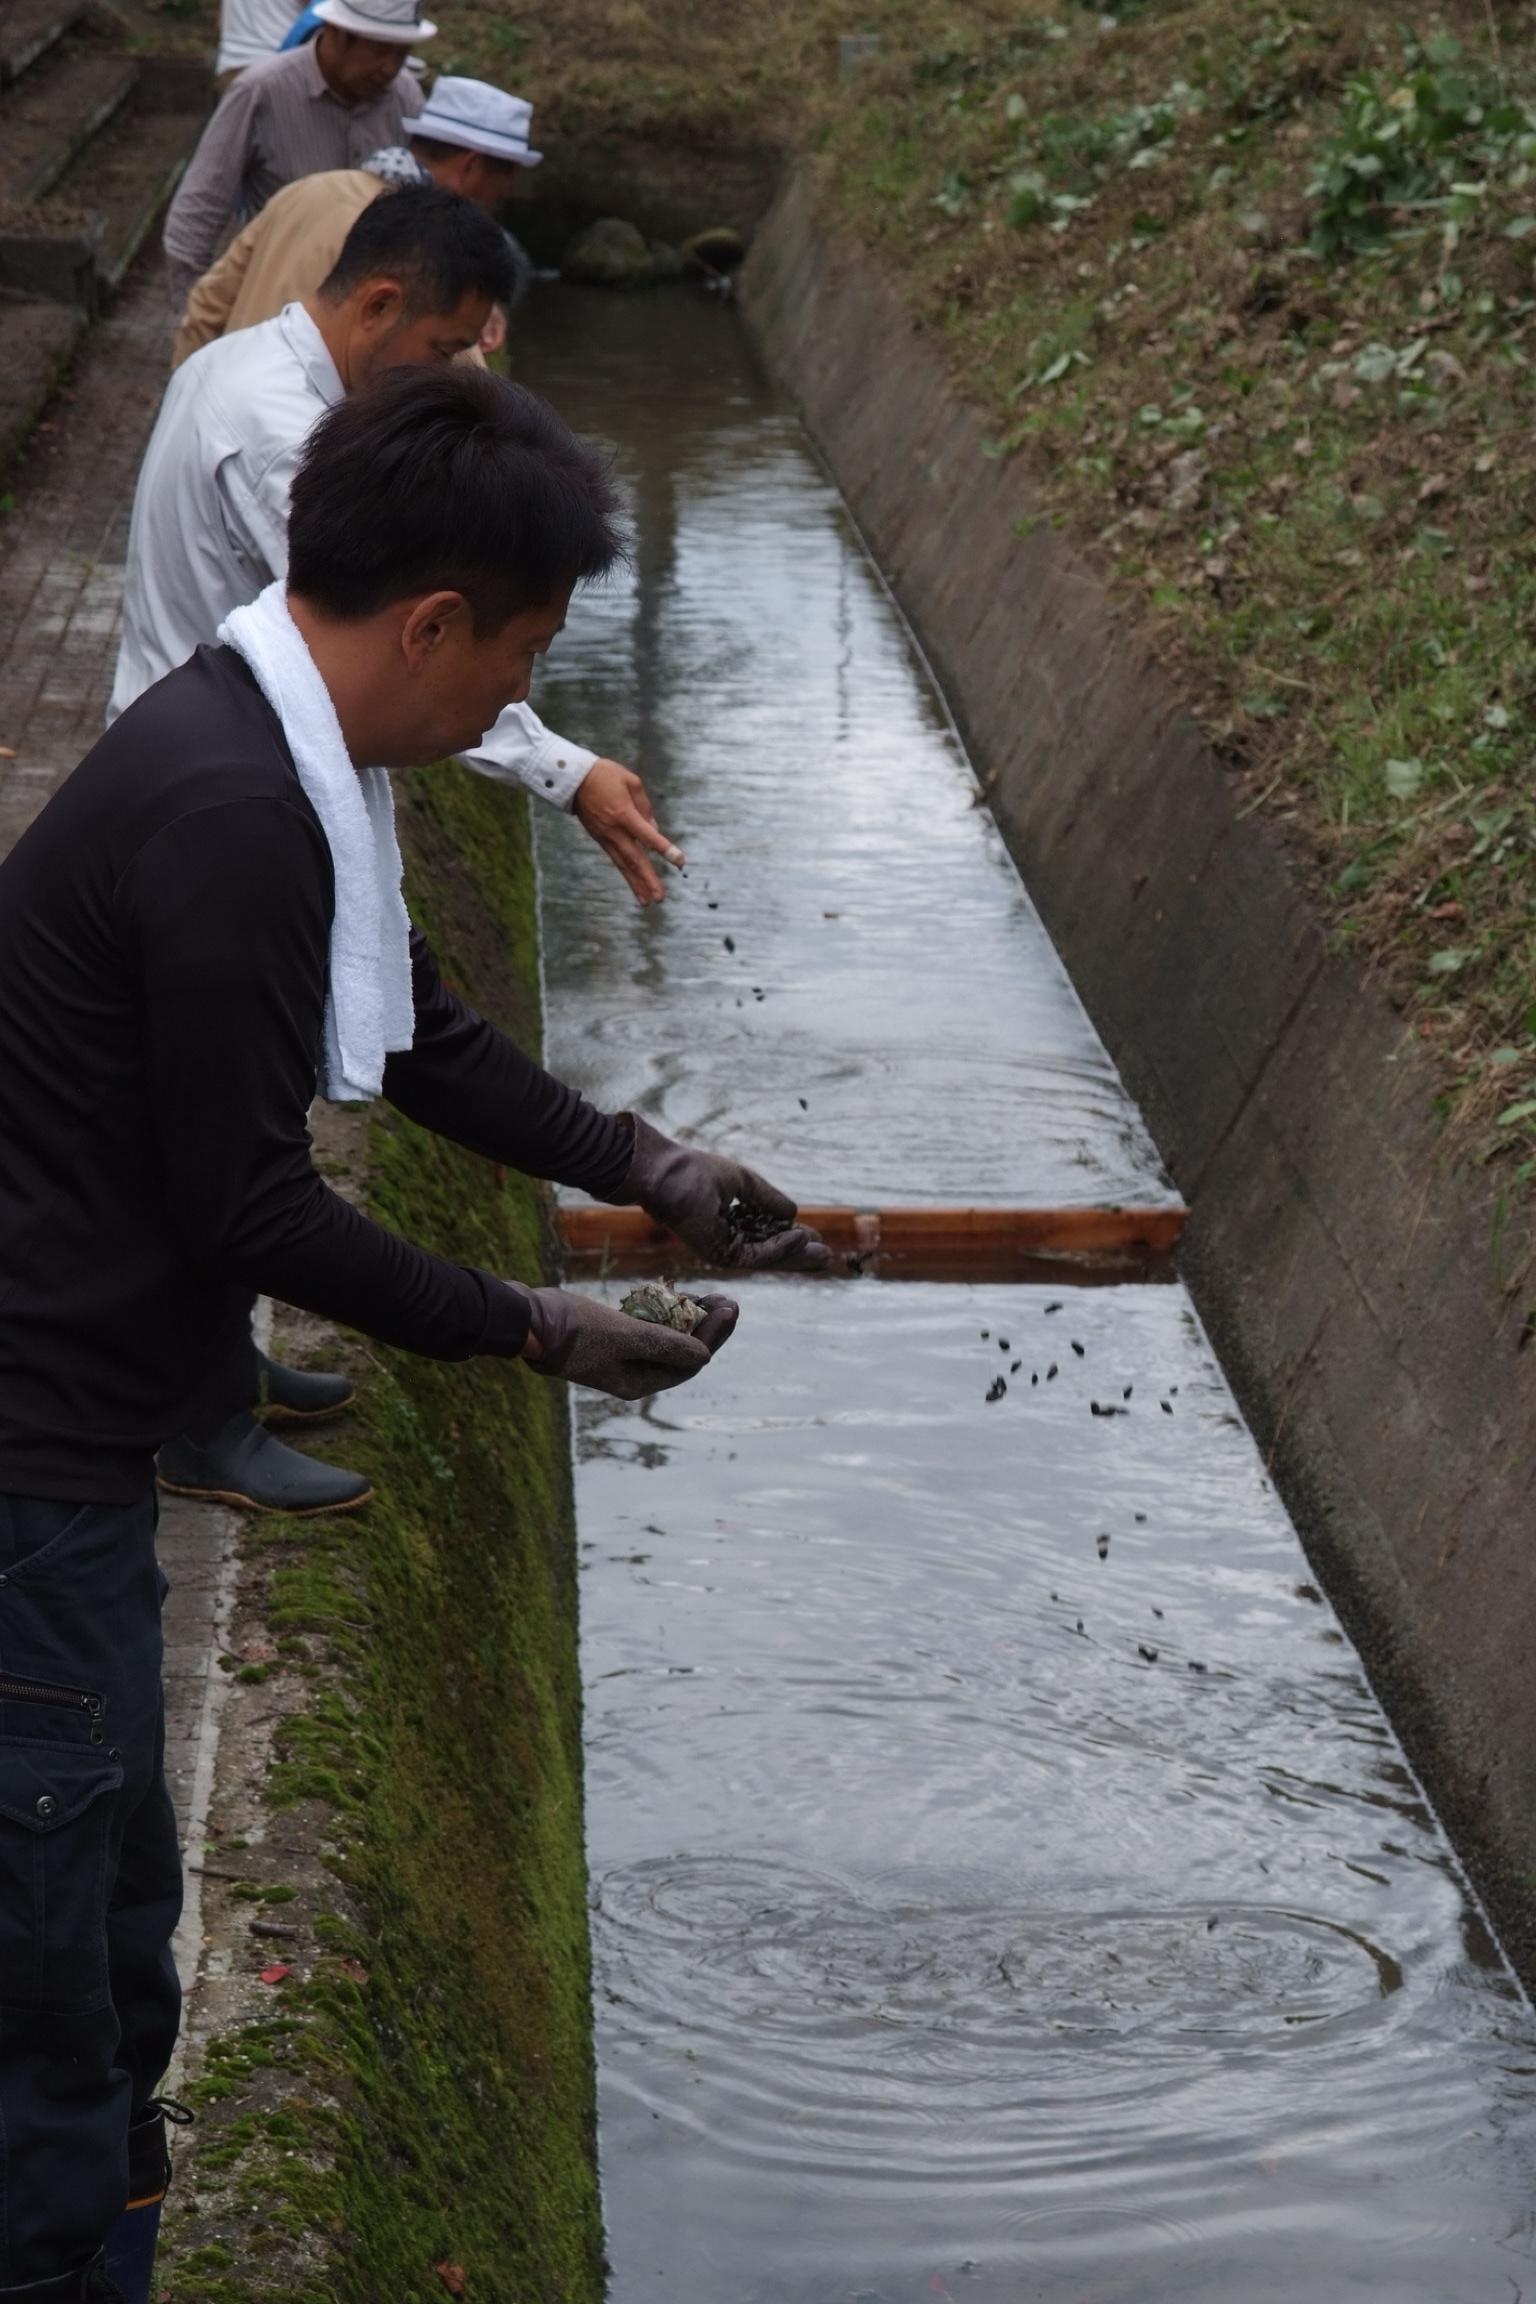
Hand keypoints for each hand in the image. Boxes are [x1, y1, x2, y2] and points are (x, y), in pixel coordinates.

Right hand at [517, 1282, 737, 1397]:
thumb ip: (667, 1346)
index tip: (731, 1306)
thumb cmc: (576, 1328)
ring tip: (705, 1293)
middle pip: (683, 1352)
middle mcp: (634, 1375)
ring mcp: (621, 1357)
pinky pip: (648, 1328)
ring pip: (668, 1339)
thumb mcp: (625, 1335)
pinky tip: (671, 1294)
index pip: (691, 1361)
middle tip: (726, 1298)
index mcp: (639, 1382)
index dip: (714, 1335)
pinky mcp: (610, 1339)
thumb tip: (706, 1356)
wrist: (529, 1321)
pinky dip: (663, 1313)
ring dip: (688, 1317)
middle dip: (707, 1326)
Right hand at [572, 758, 683, 906]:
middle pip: (635, 859)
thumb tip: (654, 828)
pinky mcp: (600, 840)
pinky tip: (635, 886)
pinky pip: (616, 860)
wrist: (572, 779)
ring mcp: (606, 837)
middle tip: (660, 897)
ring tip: (648, 901)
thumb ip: (645, 806)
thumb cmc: (604, 775)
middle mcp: (615, 830)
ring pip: (624, 865)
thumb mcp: (631, 781)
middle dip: (648, 879)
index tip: (679, 862)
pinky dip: (626, 874)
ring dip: (636, 884)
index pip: (648, 836)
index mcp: (624, 814)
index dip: (664, 849)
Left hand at [614, 1113, 830, 1271]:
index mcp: (730, 1221)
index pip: (766, 1236)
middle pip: (771, 1253)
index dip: (791, 1239)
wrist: (664, 1173)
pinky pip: (756, 1256)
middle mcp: (727, 1238)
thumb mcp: (744, 1182)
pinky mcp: (718, 1254)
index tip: (816, 1238)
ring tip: (823, 1254)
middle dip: (799, 1255)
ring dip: (796, 1256)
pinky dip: (779, 1248)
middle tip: (827, 1257)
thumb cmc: (694, 1171)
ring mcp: (722, 1248)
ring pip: (768, 1258)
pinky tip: (799, 1237)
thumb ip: (768, 1199)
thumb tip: (794, 1213)